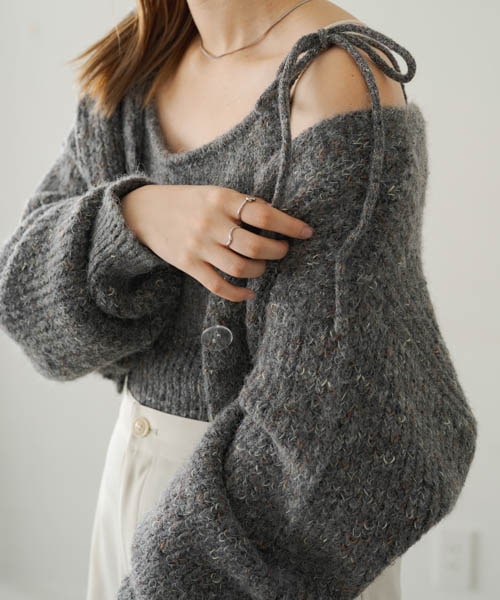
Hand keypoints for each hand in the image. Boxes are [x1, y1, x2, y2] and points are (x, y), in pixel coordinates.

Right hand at [121, 184, 313, 301]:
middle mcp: (211, 223)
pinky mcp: (188, 265)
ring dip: (260, 271)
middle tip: (282, 251)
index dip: (290, 226)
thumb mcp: (214, 193)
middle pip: (255, 246)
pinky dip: (238, 294)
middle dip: (277, 252)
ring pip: (240, 268)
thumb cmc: (188, 201)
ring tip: (262, 267)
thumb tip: (277, 221)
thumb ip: (241, 206)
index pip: (264, 215)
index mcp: (222, 199)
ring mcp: (199, 246)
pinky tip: (249, 293)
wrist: (144, 211)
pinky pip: (219, 286)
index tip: (307, 232)